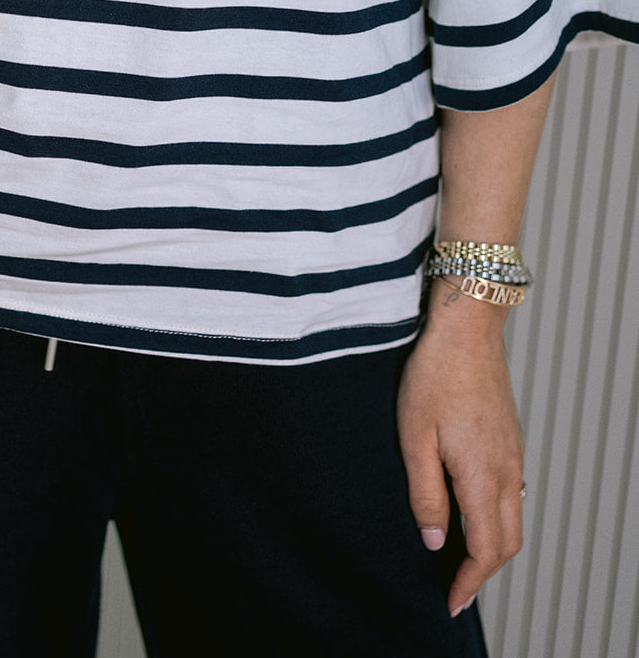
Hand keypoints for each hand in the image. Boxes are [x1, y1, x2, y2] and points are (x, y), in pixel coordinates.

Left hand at [397, 282, 524, 616]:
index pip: (485, 550)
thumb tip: (432, 539)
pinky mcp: (511, 438)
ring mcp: (513, 453)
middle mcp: (506, 470)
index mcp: (482, 477)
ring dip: (492, 545)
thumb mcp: (414, 438)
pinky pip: (512, 492)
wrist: (466, 329)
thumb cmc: (435, 375)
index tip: (452, 599)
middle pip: (508, 542)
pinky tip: (470, 508)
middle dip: (484, 572)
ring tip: (460, 554)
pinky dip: (496, 516)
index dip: (469, 582)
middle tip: (455, 585)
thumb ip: (425, 494)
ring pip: (514, 518)